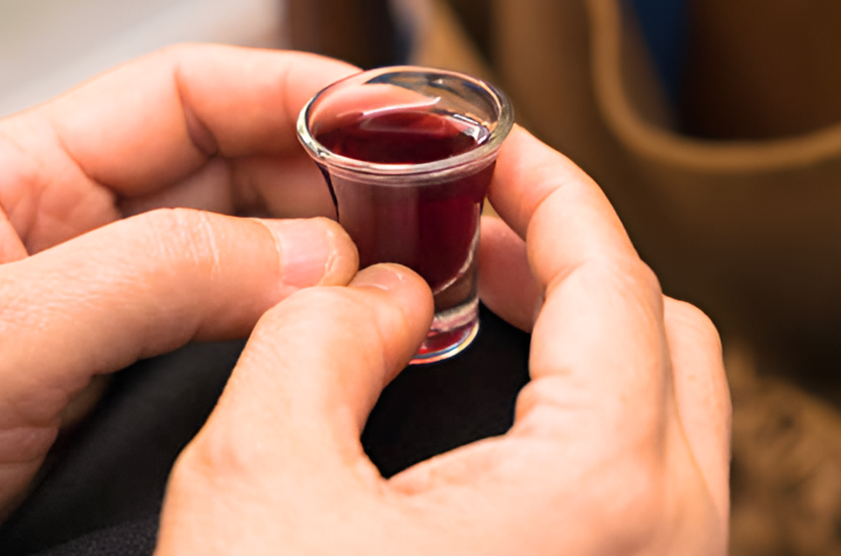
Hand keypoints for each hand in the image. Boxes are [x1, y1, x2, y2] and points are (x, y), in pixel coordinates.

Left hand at [0, 45, 359, 555]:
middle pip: (230, 169)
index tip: (379, 111)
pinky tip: (335, 330)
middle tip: (414, 208)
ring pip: (241, 250)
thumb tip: (310, 254)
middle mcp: (74, 232)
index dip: (287, 90)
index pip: (182, 97)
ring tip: (399, 269)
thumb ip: (151, 283)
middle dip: (327, 176)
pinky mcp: (123, 380)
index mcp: (21, 178)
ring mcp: (105, 308)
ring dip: (323, 253)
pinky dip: (291, 324)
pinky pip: (226, 329)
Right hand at [158, 126, 731, 554]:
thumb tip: (369, 289)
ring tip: (471, 300)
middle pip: (658, 331)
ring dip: (569, 331)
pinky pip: (632, 474)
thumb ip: (313, 336)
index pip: (611, 276)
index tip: (495, 154)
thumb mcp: (258, 477)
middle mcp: (668, 544)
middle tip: (468, 226)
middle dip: (562, 258)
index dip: (548, 191)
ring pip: (655, 406)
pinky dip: (571, 408)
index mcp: (602, 494)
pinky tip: (486, 403)